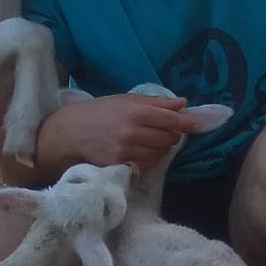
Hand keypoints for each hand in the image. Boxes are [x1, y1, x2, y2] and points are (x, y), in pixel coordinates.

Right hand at [32, 92, 203, 176]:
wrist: (70, 132)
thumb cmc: (100, 112)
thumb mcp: (126, 100)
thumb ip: (156, 103)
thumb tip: (183, 104)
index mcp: (134, 112)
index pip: (170, 119)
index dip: (186, 122)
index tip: (194, 124)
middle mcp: (131, 132)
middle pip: (168, 138)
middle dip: (172, 134)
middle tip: (165, 130)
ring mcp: (126, 151)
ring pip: (160, 153)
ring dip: (162, 148)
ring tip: (151, 140)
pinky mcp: (120, 164)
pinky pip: (148, 164)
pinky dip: (151, 158)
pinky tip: (142, 151)